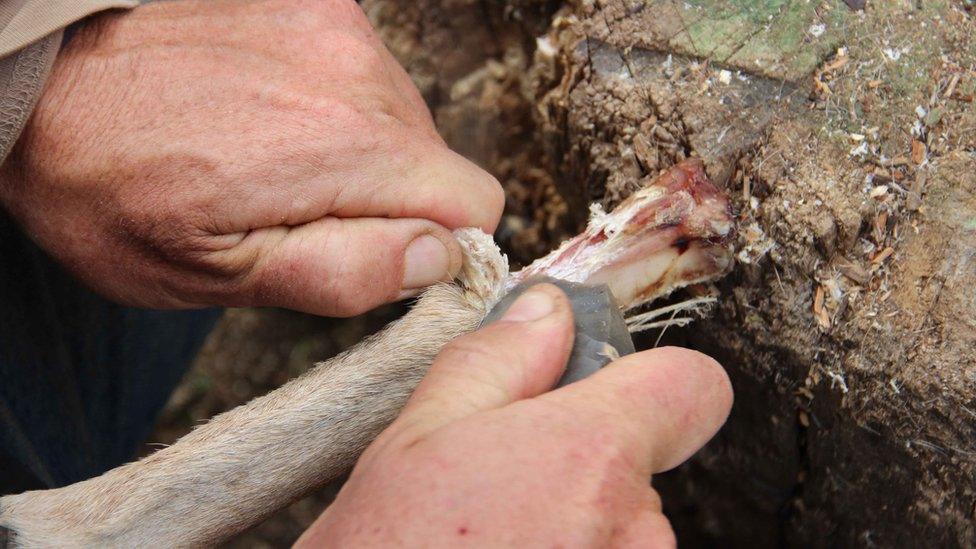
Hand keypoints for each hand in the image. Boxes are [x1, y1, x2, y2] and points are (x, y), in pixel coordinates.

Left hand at [0, 0, 502, 315]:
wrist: (37, 79)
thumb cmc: (111, 187)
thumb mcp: (218, 274)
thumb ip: (345, 273)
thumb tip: (439, 257)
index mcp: (349, 148)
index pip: (476, 204)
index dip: (439, 243)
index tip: (378, 251)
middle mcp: (359, 72)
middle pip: (435, 161)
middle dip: (384, 198)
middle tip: (294, 208)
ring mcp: (335, 24)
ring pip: (400, 116)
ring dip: (352, 148)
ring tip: (266, 156)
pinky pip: (361, 71)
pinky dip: (326, 99)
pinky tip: (259, 108)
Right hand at [298, 284, 732, 546]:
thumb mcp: (412, 443)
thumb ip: (497, 362)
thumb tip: (550, 312)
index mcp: (590, 455)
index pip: (691, 387)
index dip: (649, 381)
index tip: (603, 394)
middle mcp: (637, 532)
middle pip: (641, 466)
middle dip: (583, 468)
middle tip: (502, 494)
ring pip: (626, 531)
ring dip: (576, 532)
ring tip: (496, 546)